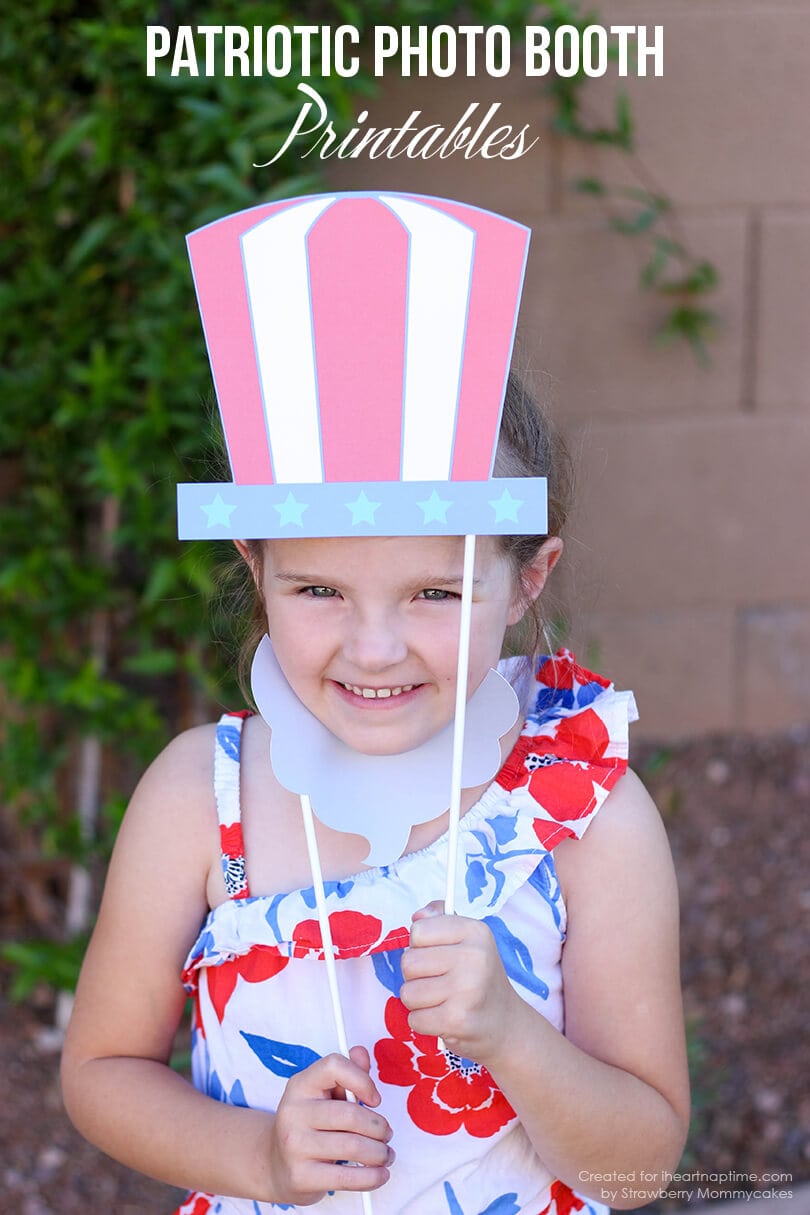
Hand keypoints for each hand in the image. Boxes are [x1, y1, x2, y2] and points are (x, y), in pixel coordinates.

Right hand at [266, 1045, 393, 1205]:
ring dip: (380, 1153)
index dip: (362, 1079)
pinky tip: (380, 1174)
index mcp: (300, 1085)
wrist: (276, 1165)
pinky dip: (372, 1177)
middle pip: (350, 1115)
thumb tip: (361, 1053)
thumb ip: (347, 1073)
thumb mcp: (324, 1094)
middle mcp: (293, 1112)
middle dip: (379, 1127)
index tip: (375, 1100)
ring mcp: (294, 1146)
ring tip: (385, 1154)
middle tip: (387, 1135)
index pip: (334, 1066)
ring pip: (353, 1146)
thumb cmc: (310, 1124)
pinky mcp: (301, 1177)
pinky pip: (347, 1177)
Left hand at [400, 902, 519, 1065]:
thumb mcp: (467, 939)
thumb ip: (439, 919)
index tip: (438, 956)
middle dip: (416, 976)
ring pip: (408, 993)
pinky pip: (414, 1019)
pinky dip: (423, 1022)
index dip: (420, 946)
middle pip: (408, 962)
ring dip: (418, 1001)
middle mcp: (473, 957)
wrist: (505, 1022)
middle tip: (439, 982)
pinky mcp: (457, 1020)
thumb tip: (417, 915)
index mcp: (474, 931)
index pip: (418, 931)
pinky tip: (443, 1018)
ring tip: (441, 1000)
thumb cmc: (478, 977)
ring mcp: (466, 990)